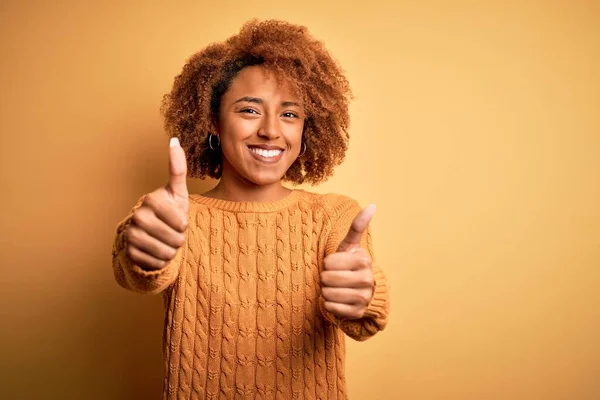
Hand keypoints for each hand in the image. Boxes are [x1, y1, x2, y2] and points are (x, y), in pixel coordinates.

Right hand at [125, 137, 188, 269]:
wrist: (149, 234)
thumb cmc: (168, 212)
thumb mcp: (177, 192)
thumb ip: (177, 168)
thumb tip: (175, 140)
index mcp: (151, 200)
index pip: (182, 223)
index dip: (184, 225)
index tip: (177, 220)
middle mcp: (138, 215)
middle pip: (176, 240)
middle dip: (179, 239)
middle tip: (170, 232)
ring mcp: (131, 234)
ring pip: (167, 253)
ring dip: (171, 251)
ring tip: (164, 241)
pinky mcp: (129, 252)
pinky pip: (157, 263)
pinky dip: (161, 261)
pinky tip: (155, 251)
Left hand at [321, 204, 375, 318]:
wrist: (363, 292)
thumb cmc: (350, 265)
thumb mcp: (351, 246)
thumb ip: (358, 226)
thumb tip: (372, 205)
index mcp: (364, 260)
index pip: (328, 262)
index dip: (327, 263)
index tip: (336, 264)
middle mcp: (366, 279)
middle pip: (327, 278)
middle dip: (325, 278)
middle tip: (334, 277)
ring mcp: (363, 297)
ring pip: (328, 293)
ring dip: (326, 290)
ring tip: (334, 287)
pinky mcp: (357, 312)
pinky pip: (331, 306)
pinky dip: (328, 303)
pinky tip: (336, 299)